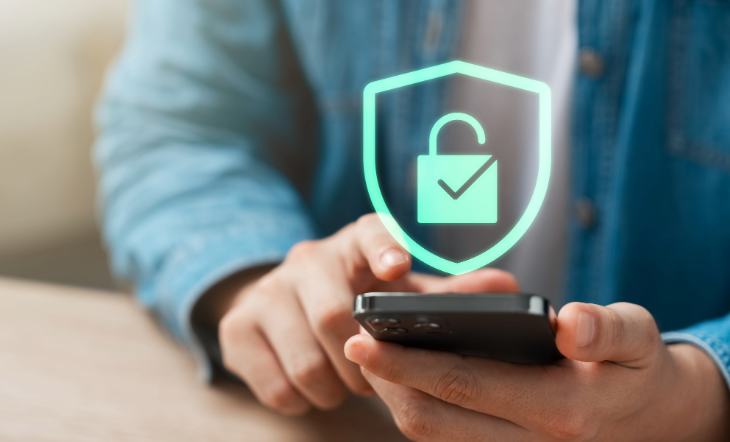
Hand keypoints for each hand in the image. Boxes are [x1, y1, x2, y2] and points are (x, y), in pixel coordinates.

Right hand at [217, 213, 518, 414]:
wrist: (283, 306)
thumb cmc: (357, 300)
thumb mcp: (402, 295)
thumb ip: (449, 295)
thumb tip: (508, 288)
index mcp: (353, 245)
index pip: (368, 232)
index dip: (382, 247)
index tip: (396, 269)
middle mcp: (306, 260)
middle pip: (332, 313)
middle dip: (361, 359)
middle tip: (376, 376)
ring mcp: (266, 293)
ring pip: (306, 358)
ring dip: (336, 385)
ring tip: (349, 383)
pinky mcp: (238, 328)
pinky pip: (276, 384)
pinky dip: (303, 399)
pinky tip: (315, 388)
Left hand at [346, 302, 729, 440]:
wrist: (653, 419)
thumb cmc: (638, 369)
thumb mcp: (638, 339)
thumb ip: (606, 331)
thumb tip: (570, 324)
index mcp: (560, 408)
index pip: (464, 385)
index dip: (407, 363)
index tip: (363, 338)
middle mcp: (530, 440)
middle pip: (432, 418)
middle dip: (385, 381)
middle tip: (351, 341)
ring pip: (431, 433)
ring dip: (394, 396)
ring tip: (369, 354)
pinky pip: (446, 436)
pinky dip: (416, 407)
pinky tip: (402, 375)